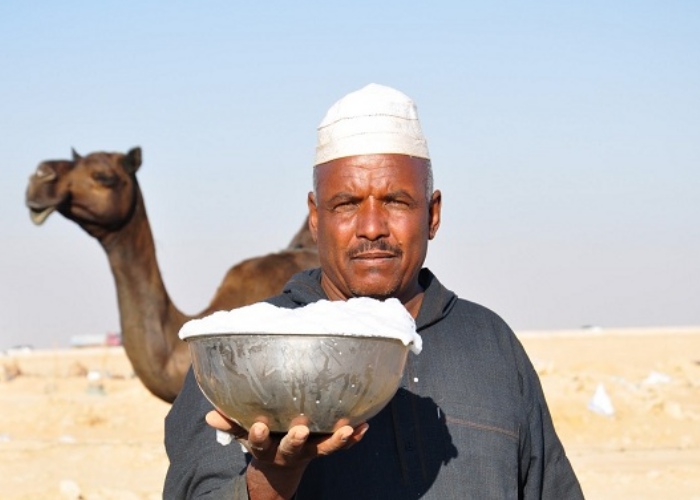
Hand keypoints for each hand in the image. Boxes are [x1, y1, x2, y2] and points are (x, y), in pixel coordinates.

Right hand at [206, 410, 368, 498]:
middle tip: (300, 430)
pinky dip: (353, 438)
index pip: (259, 444)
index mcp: (267, 448)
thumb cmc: (262, 439)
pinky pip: (340, 446)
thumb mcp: (243, 433)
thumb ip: (230, 423)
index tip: (258, 426)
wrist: (280, 467)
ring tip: (346, 429)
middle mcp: (289, 452)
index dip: (258, 436)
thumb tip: (209, 416)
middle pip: (292, 448)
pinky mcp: (324, 448)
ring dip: (335, 440)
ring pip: (323, 449)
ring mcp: (309, 451)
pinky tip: (365, 425)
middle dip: (295, 440)